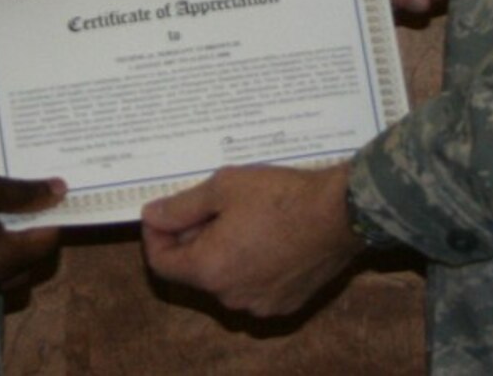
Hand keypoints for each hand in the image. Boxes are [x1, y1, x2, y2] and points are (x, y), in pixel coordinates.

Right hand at [0, 165, 65, 322]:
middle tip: (27, 212)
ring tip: (5, 235)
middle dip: (35, 241)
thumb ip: (23, 193)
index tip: (48, 201)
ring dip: (14, 264)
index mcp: (3, 256)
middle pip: (30, 266)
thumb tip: (60, 190)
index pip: (46, 243)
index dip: (51, 220)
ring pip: (7, 286)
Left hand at [140, 164, 361, 319]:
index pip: (162, 263)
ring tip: (243, 216)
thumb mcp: (224, 188)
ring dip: (224, 252)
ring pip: (226, 279)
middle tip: (211, 204)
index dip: (156, 235)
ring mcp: (260, 305)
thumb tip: (151, 216)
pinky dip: (251, 264)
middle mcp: (230, 297)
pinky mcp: (285, 303)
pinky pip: (254, 286)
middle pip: (195, 270)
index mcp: (209, 269)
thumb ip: (181, 206)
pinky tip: (268, 236)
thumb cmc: (281, 196)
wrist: (342, 213)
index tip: (163, 212)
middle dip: (194, 238)